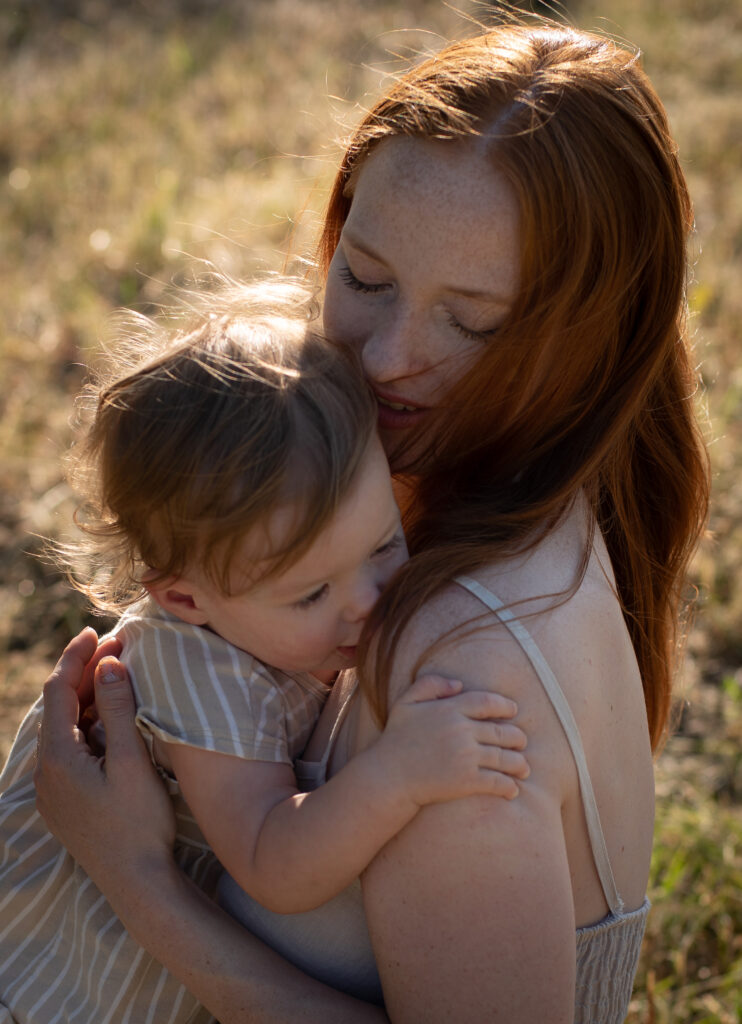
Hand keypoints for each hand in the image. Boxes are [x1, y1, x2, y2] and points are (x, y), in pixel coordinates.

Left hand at [34, 631, 175, 888]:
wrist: (136, 884)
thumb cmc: (138, 823)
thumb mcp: (131, 761)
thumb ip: (117, 711)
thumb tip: (108, 665)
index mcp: (57, 757)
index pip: (58, 691)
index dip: (75, 657)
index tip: (94, 632)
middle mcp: (46, 772)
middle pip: (59, 709)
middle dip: (83, 674)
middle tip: (114, 648)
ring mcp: (53, 790)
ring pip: (63, 730)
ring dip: (85, 700)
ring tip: (114, 676)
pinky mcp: (65, 803)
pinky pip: (68, 750)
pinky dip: (86, 726)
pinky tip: (107, 721)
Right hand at [371, 674, 529, 808]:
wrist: (389, 776)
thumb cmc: (397, 738)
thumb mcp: (406, 702)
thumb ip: (431, 684)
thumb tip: (459, 684)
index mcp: (450, 709)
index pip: (488, 702)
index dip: (505, 705)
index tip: (513, 710)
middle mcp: (462, 730)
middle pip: (502, 731)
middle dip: (517, 737)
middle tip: (522, 741)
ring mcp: (466, 756)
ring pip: (504, 757)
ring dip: (519, 763)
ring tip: (524, 768)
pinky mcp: (467, 781)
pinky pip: (496, 781)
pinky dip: (509, 786)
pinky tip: (513, 790)